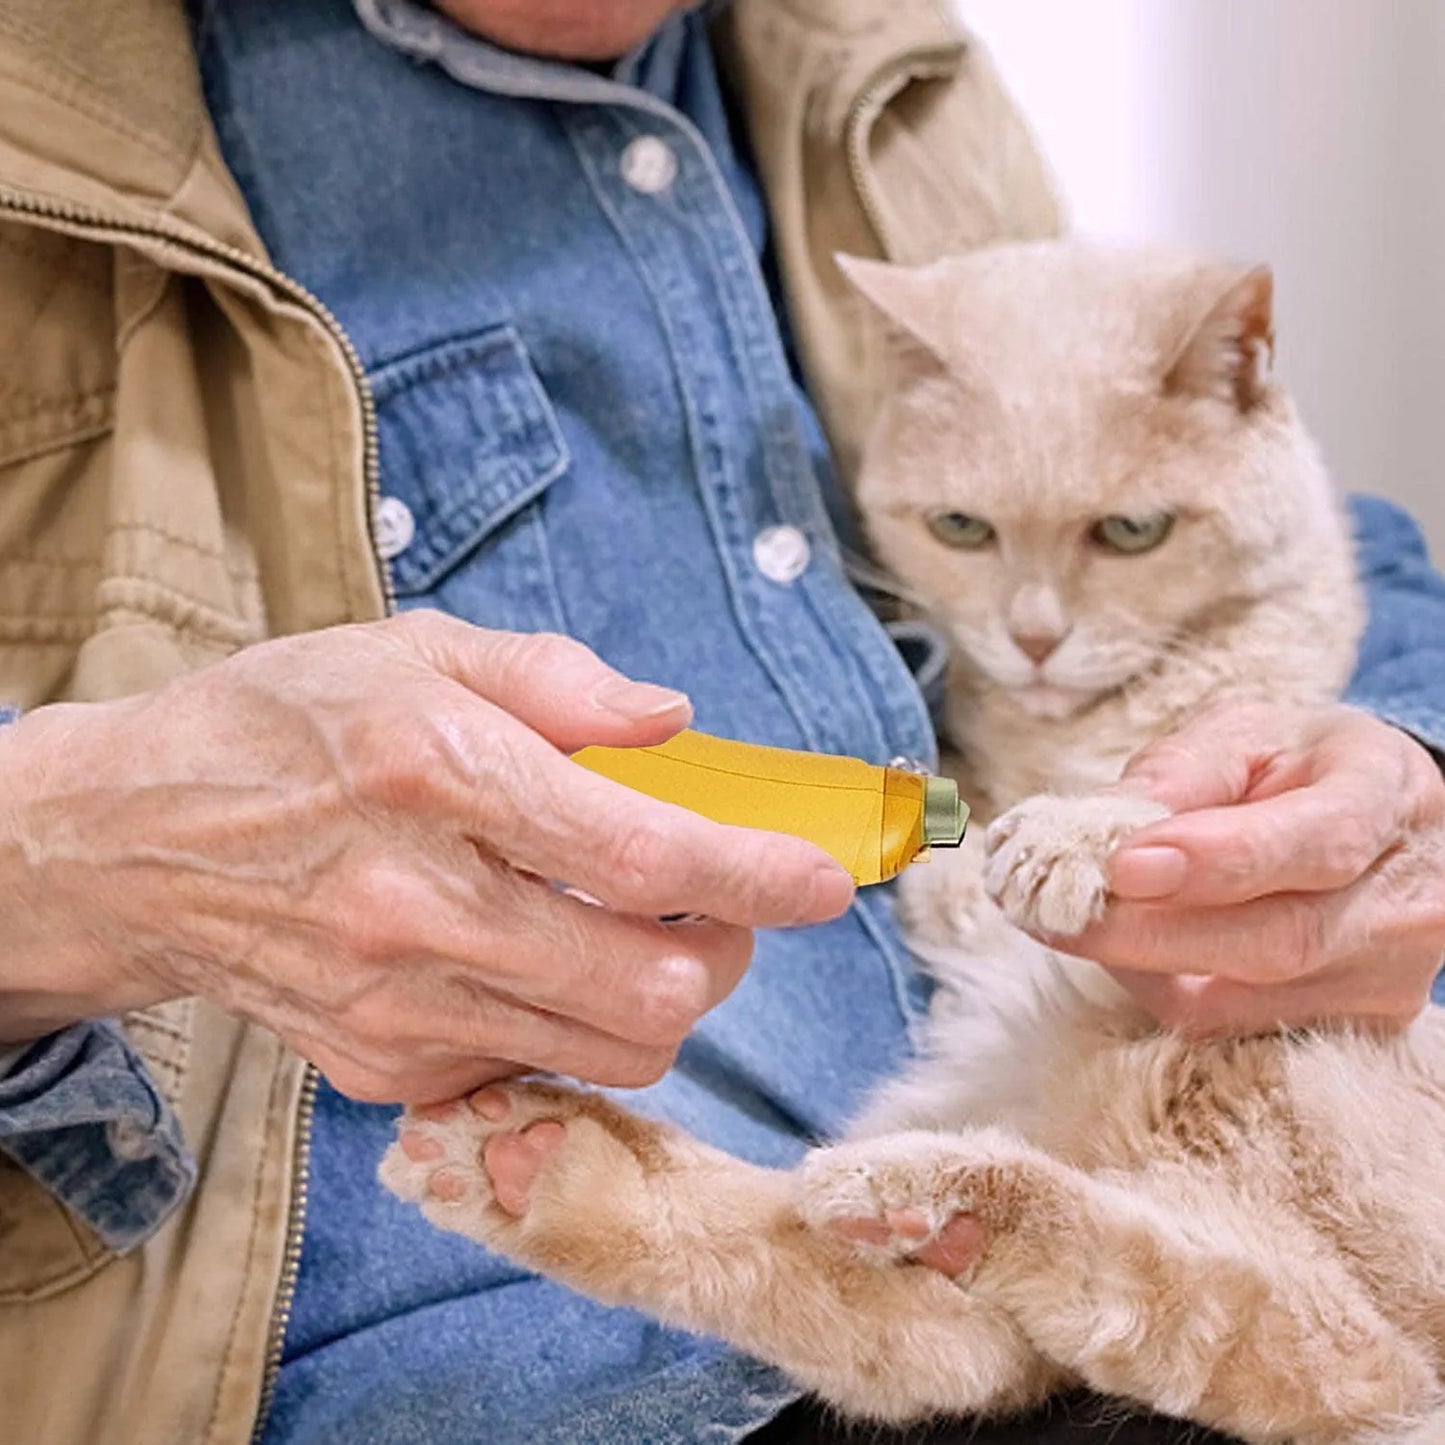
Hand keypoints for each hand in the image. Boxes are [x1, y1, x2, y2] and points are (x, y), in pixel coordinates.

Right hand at [0, 613, 852, 1101]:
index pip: (638, 850)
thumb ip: (560, 680)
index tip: (822, 879)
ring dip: (666, 991)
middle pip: (648, 983)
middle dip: (725, 947)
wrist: (141, 842)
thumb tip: (674, 723)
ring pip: (613, 1047)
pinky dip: (580, 1022)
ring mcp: (400, 1005)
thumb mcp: (417, 649)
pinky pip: (541, 1071)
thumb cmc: (290, 726)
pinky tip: (543, 960)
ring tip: (642, 926)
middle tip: (718, 899)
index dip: (755, 871)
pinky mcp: (385, 1069)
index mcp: (437, 772)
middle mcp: (417, 905)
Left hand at [1063, 703, 1444, 1035]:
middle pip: (1277, 941)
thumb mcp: (1240, 734)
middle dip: (1146, 932)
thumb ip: (1177, 774)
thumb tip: (1098, 828)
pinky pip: (1234, 1027)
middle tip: (1051, 909)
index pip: (1318, 842)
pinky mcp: (1356, 1023)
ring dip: (1140, 965)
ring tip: (1072, 920)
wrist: (1375, 816)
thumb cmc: (1293, 766)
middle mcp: (1404, 897)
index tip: (1121, 865)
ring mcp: (1388, 973)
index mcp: (1384, 796)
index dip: (1217, 861)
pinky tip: (1125, 950)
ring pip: (1245, 1000)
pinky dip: (1162, 990)